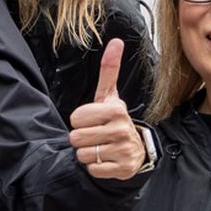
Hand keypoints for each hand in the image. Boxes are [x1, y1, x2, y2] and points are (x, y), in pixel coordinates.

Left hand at [69, 39, 144, 179]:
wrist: (135, 150)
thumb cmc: (115, 120)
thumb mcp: (109, 96)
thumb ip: (109, 70)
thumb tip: (116, 41)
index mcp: (115, 109)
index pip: (75, 117)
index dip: (79, 120)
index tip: (92, 120)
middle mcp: (121, 129)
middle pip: (76, 137)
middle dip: (81, 138)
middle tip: (95, 135)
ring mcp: (123, 150)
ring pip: (82, 154)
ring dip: (86, 153)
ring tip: (100, 147)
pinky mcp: (122, 169)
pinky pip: (93, 169)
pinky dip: (95, 167)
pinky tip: (106, 159)